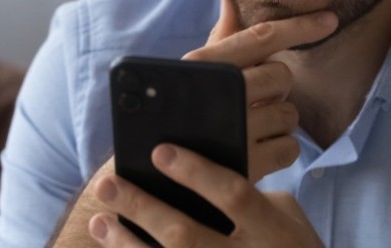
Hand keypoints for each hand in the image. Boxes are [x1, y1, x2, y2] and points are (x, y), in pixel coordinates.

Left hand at [88, 144, 323, 247]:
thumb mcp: (290, 221)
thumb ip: (256, 197)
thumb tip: (205, 172)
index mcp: (271, 231)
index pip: (233, 195)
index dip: (197, 173)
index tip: (161, 151)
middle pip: (185, 235)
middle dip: (143, 206)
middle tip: (109, 182)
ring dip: (127, 243)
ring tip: (100, 220)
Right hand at [183, 0, 335, 181]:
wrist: (153, 175)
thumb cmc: (179, 113)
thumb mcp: (192, 73)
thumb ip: (221, 36)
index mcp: (203, 66)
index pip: (262, 37)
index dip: (300, 26)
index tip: (330, 19)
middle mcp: (220, 95)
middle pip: (281, 76)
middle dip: (274, 88)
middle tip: (253, 100)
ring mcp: (235, 133)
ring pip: (289, 113)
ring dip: (276, 121)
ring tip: (249, 128)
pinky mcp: (247, 167)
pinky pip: (290, 147)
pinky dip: (280, 149)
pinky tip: (257, 150)